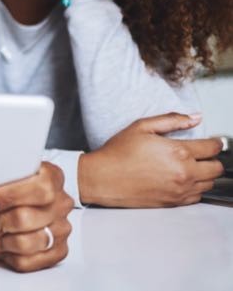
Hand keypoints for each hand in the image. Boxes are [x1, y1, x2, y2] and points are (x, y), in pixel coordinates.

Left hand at [0, 162, 73, 272]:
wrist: (15, 205)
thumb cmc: (7, 190)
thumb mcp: (3, 177)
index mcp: (52, 177)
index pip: (41, 188)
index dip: (12, 196)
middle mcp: (61, 203)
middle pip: (28, 218)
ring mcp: (61, 229)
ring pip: (29, 242)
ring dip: (2, 242)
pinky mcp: (58, 251)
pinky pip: (29, 261)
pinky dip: (9, 256)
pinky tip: (0, 248)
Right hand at [78, 113, 224, 206]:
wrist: (102, 178)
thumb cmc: (117, 153)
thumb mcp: (141, 127)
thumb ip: (172, 120)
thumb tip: (195, 117)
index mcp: (178, 152)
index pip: (212, 148)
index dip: (215, 143)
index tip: (212, 141)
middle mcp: (183, 173)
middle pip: (217, 168)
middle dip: (212, 159)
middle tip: (202, 154)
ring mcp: (180, 190)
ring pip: (210, 183)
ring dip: (205, 174)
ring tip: (191, 166)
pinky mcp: (173, 202)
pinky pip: (197, 197)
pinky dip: (196, 188)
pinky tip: (182, 179)